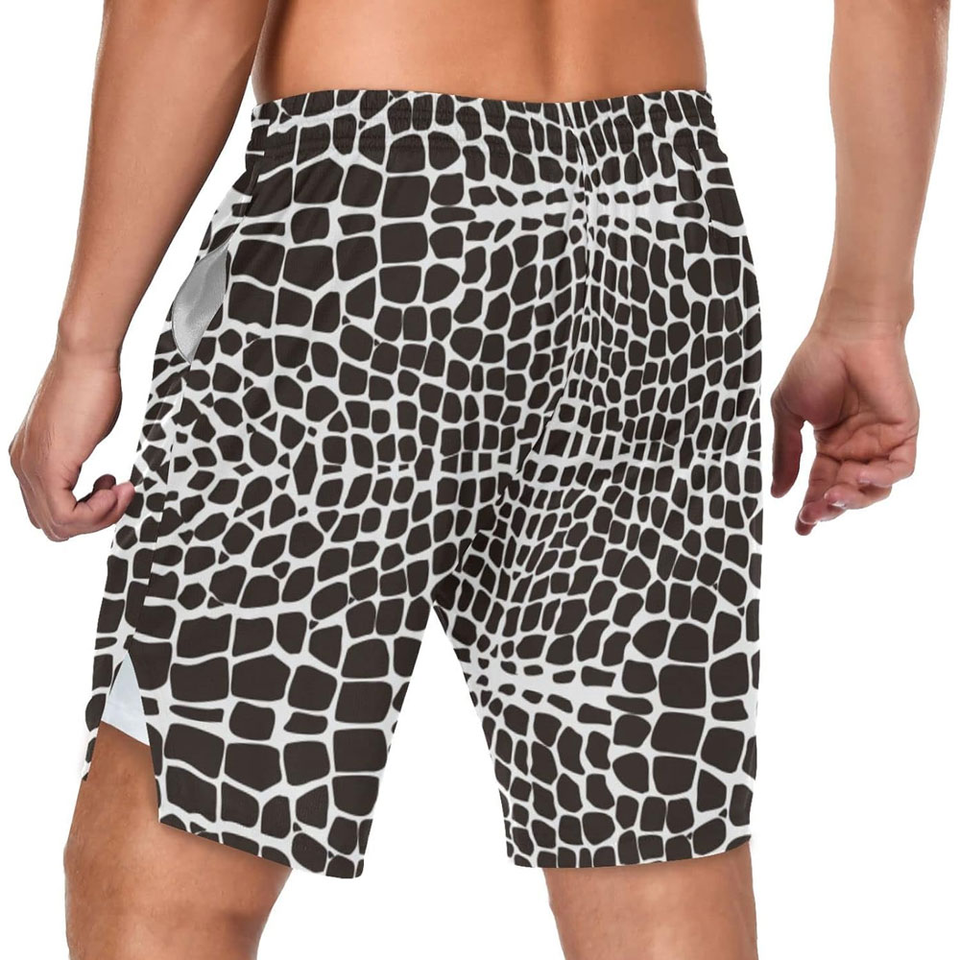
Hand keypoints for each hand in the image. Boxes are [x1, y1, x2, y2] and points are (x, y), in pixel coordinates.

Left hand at [9, 345, 133, 540]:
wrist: (85, 359)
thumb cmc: (89, 385)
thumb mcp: (80, 433)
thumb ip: (75, 460)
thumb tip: (95, 484)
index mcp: (28, 460)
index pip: (49, 513)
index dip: (87, 512)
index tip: (112, 489)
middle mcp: (23, 467)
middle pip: (53, 526)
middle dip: (95, 519)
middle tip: (120, 494)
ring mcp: (32, 468)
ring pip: (59, 527)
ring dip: (100, 517)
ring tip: (121, 492)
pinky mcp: (48, 467)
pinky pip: (67, 515)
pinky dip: (99, 511)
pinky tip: (115, 488)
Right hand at [770, 324, 918, 534]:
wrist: (846, 332)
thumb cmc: (815, 364)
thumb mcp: (788, 414)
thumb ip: (786, 454)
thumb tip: (778, 492)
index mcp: (829, 444)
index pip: (820, 484)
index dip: (811, 508)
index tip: (800, 528)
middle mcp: (856, 447)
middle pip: (845, 492)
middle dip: (828, 508)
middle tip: (811, 514)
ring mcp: (881, 440)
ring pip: (874, 488)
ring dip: (853, 499)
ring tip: (831, 497)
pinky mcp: (903, 430)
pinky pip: (900, 467)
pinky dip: (883, 478)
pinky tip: (861, 477)